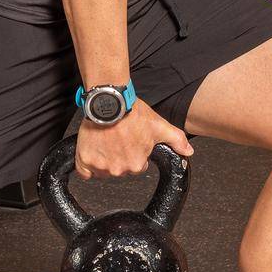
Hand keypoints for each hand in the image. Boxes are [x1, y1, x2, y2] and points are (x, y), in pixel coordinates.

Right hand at [74, 99, 193, 179]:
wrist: (110, 101)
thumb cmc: (133, 112)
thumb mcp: (159, 125)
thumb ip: (176, 140)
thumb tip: (188, 152)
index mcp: (136, 164)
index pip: (136, 166)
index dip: (134, 153)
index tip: (130, 142)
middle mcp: (118, 168)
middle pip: (118, 169)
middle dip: (119, 156)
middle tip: (118, 139)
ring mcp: (100, 164)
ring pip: (102, 170)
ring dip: (104, 159)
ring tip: (106, 140)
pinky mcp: (85, 159)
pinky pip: (84, 171)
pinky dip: (87, 165)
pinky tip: (93, 151)